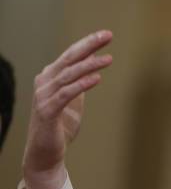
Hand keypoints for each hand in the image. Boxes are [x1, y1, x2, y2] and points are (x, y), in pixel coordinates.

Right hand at [23, 30, 112, 188]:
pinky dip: (82, 85)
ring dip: (89, 65)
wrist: (46, 154)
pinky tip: (97, 79)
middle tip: (108, 36)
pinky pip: (66, 94)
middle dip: (89, 46)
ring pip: (68, 75)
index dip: (87, 43)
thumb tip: (92, 63)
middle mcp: (45, 83)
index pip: (71, 55)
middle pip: (69, 59)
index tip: (106, 35)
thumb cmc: (60, 126)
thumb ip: (79, 81)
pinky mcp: (47, 111)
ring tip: (108, 59)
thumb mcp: (74, 99)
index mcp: (51, 77)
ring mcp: (44, 96)